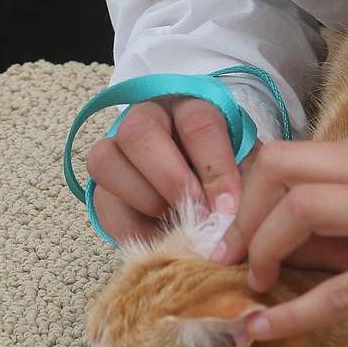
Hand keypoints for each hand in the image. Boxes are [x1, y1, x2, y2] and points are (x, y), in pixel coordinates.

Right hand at [85, 96, 243, 246]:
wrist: (204, 190)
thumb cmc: (228, 174)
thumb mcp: (246, 171)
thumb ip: (245, 186)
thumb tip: (232, 219)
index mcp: (188, 106)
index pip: (197, 123)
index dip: (214, 168)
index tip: (228, 208)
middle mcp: (146, 118)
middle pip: (139, 130)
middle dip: (171, 179)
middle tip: (197, 215)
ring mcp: (115, 149)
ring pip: (105, 159)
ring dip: (145, 199)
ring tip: (177, 224)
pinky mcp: (102, 185)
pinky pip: (101, 202)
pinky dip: (131, 228)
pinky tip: (160, 240)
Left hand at [212, 133, 347, 346]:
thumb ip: (336, 227)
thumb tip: (263, 245)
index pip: (284, 155)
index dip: (240, 196)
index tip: (226, 239)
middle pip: (280, 167)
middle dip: (239, 216)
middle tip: (230, 262)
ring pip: (303, 208)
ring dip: (262, 251)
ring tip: (253, 290)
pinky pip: (341, 289)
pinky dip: (294, 313)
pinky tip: (268, 331)